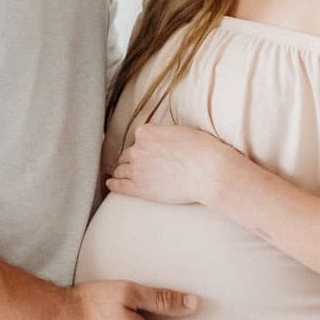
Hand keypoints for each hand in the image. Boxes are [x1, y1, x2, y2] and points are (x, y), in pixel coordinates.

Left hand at [105, 122, 231, 206]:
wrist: (208, 172)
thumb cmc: (202, 150)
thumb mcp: (181, 131)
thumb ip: (164, 134)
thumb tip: (163, 140)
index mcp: (146, 132)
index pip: (138, 139)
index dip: (143, 146)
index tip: (146, 152)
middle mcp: (137, 149)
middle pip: (127, 155)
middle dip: (131, 160)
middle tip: (134, 166)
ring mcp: (136, 169)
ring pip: (120, 170)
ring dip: (120, 172)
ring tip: (119, 175)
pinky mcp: (139, 188)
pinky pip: (119, 186)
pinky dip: (113, 184)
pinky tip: (111, 184)